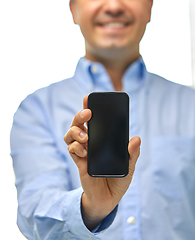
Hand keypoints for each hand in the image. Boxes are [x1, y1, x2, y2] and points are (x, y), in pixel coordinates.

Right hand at [64, 95, 140, 229]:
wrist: (108, 198)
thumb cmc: (118, 180)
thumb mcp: (129, 166)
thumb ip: (132, 154)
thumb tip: (136, 139)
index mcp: (102, 140)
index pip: (94, 121)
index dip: (89, 108)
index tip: (88, 97)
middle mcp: (91, 142)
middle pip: (79, 124)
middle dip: (80, 116)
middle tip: (87, 113)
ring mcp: (83, 151)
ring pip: (71, 134)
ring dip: (76, 131)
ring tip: (85, 136)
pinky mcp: (78, 161)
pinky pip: (71, 149)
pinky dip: (76, 147)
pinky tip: (84, 151)